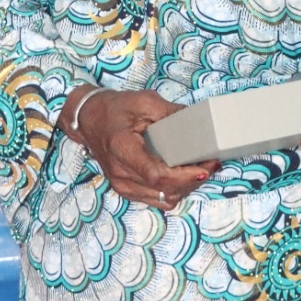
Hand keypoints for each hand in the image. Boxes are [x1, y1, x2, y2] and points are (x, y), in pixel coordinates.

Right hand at [64, 87, 219, 210]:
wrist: (88, 120)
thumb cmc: (115, 109)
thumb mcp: (144, 101)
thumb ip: (171, 112)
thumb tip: (200, 121)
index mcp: (123, 150)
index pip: (157, 175)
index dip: (185, 176)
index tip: (206, 166)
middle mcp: (121, 174)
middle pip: (164, 190)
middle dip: (193, 180)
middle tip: (212, 162)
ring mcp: (123, 186)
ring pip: (163, 199)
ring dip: (186, 187)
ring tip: (203, 168)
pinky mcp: (127, 190)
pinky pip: (156, 199)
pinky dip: (175, 190)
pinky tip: (187, 176)